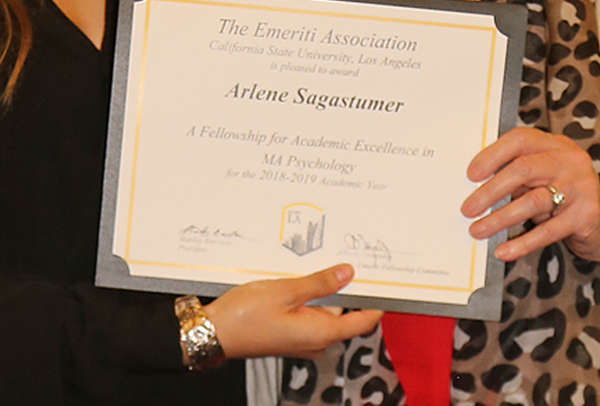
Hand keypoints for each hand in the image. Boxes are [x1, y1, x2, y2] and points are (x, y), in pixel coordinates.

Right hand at [204, 264, 382, 359]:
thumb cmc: (246, 315)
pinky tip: (293, 280)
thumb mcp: (286, 291)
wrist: (214, 333)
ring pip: (324, 311)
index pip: (363, 321)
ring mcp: (302, 339)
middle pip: (343, 313)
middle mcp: (316, 341)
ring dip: (320, 290)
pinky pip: (308, 314)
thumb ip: (319, 283)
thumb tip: (348, 274)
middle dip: (342, 287)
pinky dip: (306, 297)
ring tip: (308, 266)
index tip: (385, 281)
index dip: (376, 301)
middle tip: (341, 258)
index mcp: (321, 333)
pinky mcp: (289, 335)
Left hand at [459, 127, 599, 265]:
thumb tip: (478, 185)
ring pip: (533, 201)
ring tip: (478, 230)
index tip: (471, 174)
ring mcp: (581, 188)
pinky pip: (548, 232)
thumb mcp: (545, 178)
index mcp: (557, 145)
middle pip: (523, 169)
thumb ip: (519, 176)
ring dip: (500, 218)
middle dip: (490, 191)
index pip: (520, 140)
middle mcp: (571, 161)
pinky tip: (504, 251)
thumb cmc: (567, 198)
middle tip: (468, 208)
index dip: (492, 155)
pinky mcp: (586, 217)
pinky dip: (522, 243)